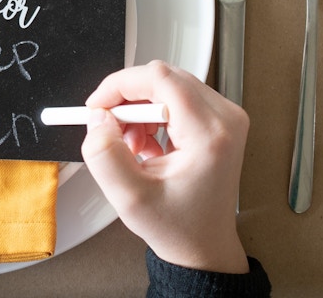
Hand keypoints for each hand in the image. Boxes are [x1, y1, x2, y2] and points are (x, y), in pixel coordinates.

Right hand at [81, 61, 249, 273]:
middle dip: (127, 100)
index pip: (159, 79)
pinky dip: (151, 115)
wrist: (203, 244)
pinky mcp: (218, 119)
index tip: (98, 106)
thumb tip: (98, 118)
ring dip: (138, 110)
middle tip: (109, 129)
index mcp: (208, 135)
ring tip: (132, 146)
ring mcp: (225, 117)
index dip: (119, 85)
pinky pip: (175, 97)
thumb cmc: (178, 225)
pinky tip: (146, 144)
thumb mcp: (129, 197)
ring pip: (166, 85)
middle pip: (162, 78)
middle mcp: (225, 119)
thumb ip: (104, 154)